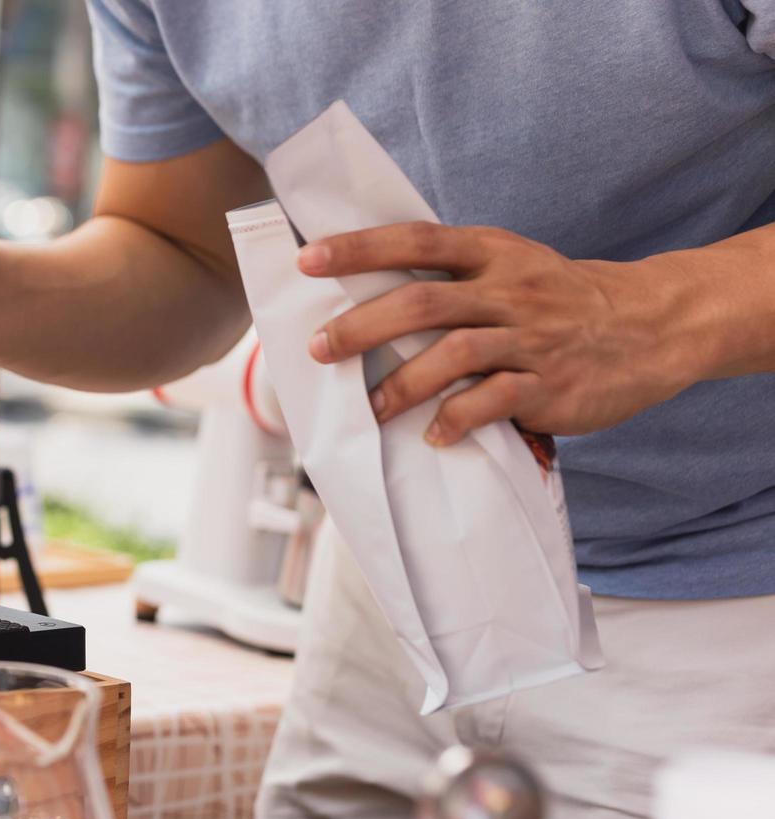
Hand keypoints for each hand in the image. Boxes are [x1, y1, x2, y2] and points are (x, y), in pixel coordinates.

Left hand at [298, 223, 698, 444]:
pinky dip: (457, 419)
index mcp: (492, 253)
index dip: (360, 249)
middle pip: (423, 302)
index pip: (416, 240)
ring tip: (370, 409)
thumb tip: (365, 294)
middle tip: (319, 347)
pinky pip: (495, 401)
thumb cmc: (557, 300)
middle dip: (363, 326)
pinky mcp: (550, 384)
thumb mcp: (511, 267)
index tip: (309, 260)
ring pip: (454, 354)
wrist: (652, 325)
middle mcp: (508, 290)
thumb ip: (451, 276)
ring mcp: (530, 338)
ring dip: (402, 385)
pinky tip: (434, 435)